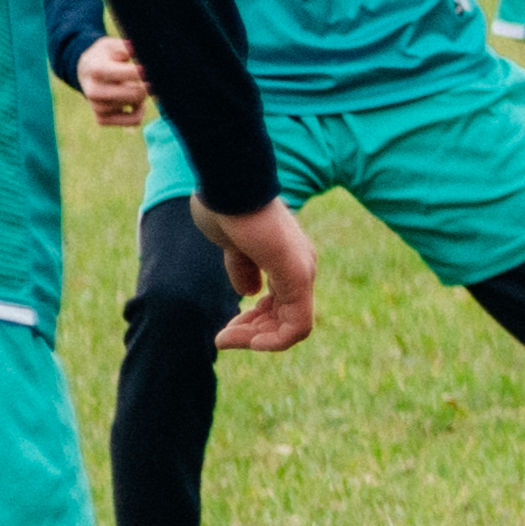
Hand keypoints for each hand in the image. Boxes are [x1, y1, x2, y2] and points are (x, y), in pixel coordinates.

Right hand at [72, 34, 152, 125]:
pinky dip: (139, 111)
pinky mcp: (102, 120)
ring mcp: (97, 107)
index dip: (148, 71)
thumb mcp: (113, 46)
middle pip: (138, 93)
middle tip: (150, 78)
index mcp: (98, 70)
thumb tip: (141, 52)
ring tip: (131, 85)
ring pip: (137, 105)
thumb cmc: (105, 57)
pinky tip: (134, 102)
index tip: (153, 68)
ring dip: (141, 96)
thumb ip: (128, 48)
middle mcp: (95, 91)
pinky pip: (135, 120)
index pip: (134, 74)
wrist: (85, 71)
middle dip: (149, 85)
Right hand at [198, 197, 319, 353]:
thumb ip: (243, 268)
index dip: (252, 324)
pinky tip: (238, 338)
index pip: (280, 307)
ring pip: (290, 328)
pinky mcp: (298, 276)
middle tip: (222, 338)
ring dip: (255, 340)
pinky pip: (296, 326)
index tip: (224, 330)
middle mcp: (301, 267)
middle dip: (252, 334)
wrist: (228, 184)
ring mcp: (302, 272)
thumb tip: (250, 292)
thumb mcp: (232, 247)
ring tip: (223, 338)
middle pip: (285, 320)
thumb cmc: (226, 206)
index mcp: (287, 260)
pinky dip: (269, 341)